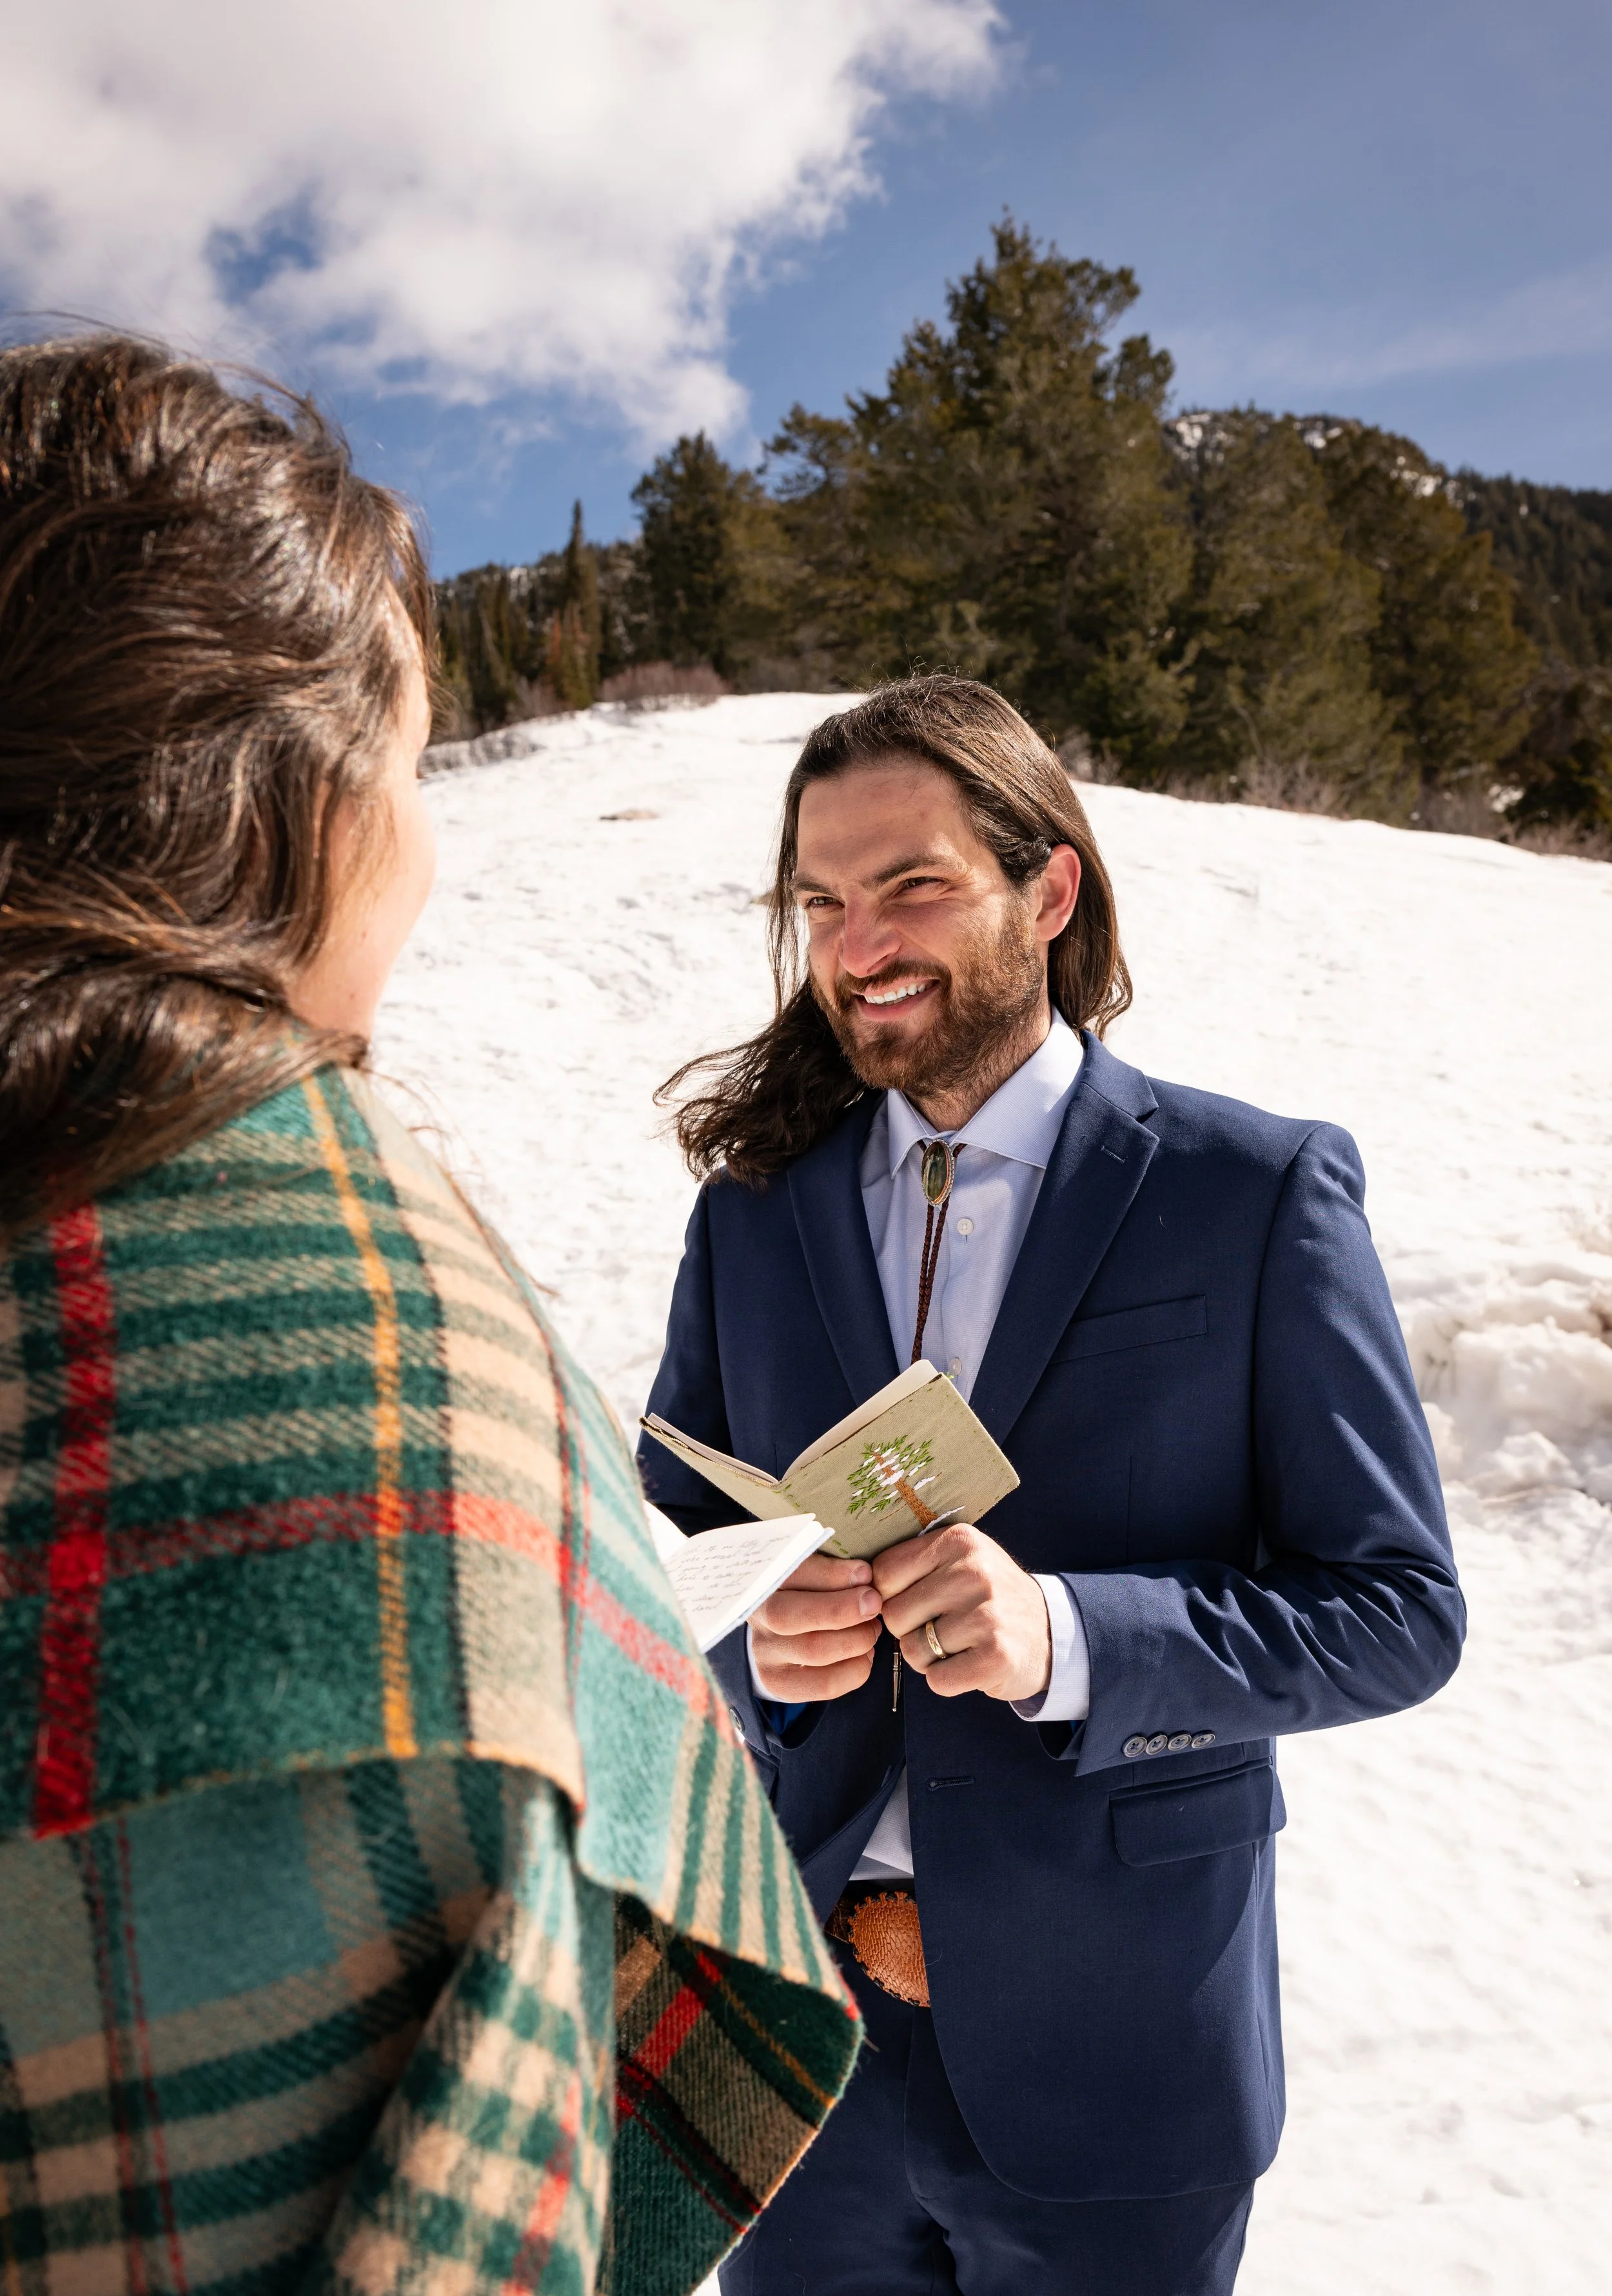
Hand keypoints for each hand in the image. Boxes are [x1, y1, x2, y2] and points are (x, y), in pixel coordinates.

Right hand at [750, 1552, 883, 1701]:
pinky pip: (823, 1683)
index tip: (865, 1574)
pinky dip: (855, 1669)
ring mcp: (763, 1652)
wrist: (781, 1631)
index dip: (830, 1575)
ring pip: (812, 1651)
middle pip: (789, 1617)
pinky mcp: (778, 1682)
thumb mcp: (816, 1570)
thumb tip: (863, 1577)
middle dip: (841, 1610)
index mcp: (763, 1577)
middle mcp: (756, 1616)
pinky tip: (865, 1654)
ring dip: (855, 1639)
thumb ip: (833, 1568)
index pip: (787, 1575)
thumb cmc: (808, 1590)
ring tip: (873, 1628)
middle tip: (874, 1603)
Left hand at [874, 1525, 1050, 1703]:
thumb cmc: (988, 1598)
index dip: (888, 1597)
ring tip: (958, 1644)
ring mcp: (987, 1615)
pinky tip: (969, 1664)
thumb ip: (913, 1562)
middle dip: (908, 1630)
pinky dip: (946, 1680)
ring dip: (927, 1657)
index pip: (883, 1573)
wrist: (1051, 1633)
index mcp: (958, 1541)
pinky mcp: (996, 1656)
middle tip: (940, 1627)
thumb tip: (855, 1581)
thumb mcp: (960, 1560)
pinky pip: (937, 1679)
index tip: (913, 1601)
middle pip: (893, 1615)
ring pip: (912, 1650)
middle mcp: (974, 1572)